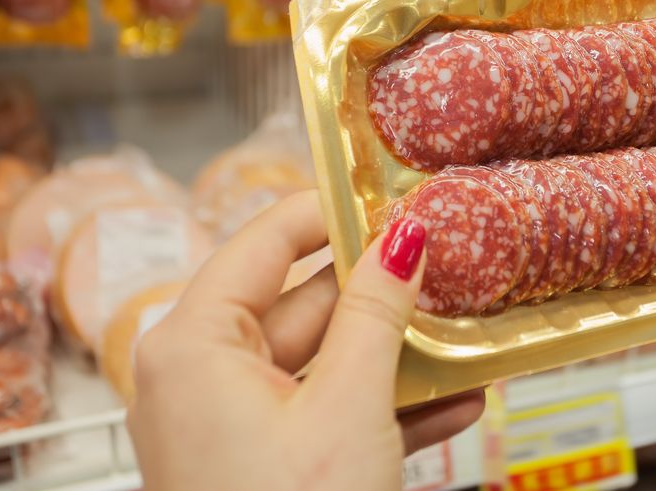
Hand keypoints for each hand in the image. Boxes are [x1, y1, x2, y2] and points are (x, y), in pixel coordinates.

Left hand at [128, 192, 484, 490]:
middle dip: (379, 293)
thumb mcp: (347, 405)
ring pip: (324, 362)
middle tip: (441, 266)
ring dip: (395, 356)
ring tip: (460, 333)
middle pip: (303, 302)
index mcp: (195, 343)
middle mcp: (201, 375)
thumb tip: (402, 239)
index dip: (332, 212)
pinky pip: (328, 412)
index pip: (267, 240)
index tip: (387, 194)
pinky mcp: (264, 461)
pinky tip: (454, 402)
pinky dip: (384, 406)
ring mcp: (233, 422)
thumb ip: (376, 312)